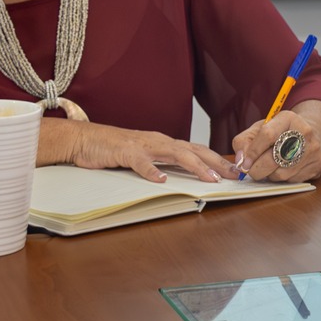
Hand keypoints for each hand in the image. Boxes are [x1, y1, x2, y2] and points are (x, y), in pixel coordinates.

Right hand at [42, 118, 233, 183]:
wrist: (85, 139)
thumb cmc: (115, 149)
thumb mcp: (145, 156)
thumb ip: (164, 163)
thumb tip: (184, 176)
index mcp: (166, 143)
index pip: (198, 150)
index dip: (218, 160)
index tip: (236, 171)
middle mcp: (160, 141)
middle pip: (195, 150)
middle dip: (217, 162)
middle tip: (234, 175)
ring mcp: (144, 145)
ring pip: (175, 154)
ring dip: (195, 166)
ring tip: (209, 179)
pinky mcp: (126, 152)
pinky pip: (141, 163)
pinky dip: (152, 171)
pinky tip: (162, 181)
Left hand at [232, 101, 320, 182]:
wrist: (314, 135)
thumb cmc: (281, 134)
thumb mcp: (260, 129)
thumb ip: (244, 141)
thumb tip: (240, 160)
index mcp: (288, 118)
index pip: (266, 135)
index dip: (252, 152)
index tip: (244, 163)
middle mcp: (304, 131)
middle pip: (272, 159)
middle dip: (256, 169)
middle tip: (252, 171)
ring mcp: (314, 148)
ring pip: (281, 174)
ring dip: (270, 175)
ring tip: (272, 167)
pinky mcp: (320, 163)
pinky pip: (293, 180)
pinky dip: (284, 179)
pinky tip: (286, 169)